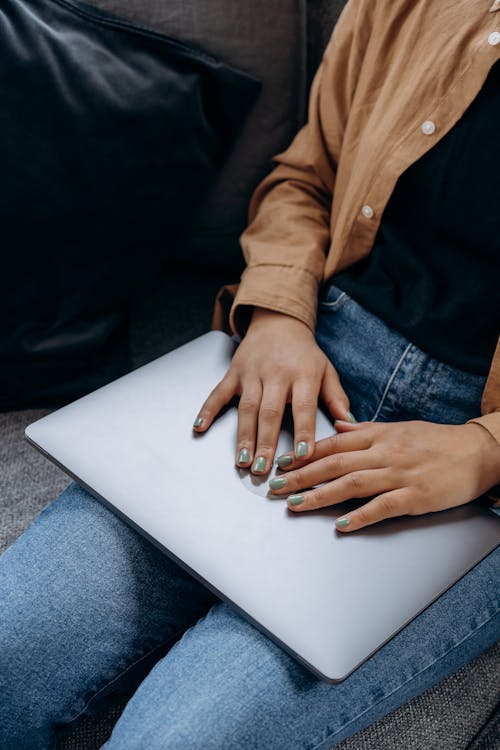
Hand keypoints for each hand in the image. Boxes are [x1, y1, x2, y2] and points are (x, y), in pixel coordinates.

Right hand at [193, 308, 352, 473]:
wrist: (278, 322)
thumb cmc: (304, 353)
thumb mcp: (326, 370)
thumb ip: (336, 398)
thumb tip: (349, 425)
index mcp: (303, 374)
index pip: (303, 407)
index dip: (303, 432)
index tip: (302, 456)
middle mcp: (276, 373)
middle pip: (269, 412)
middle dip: (265, 442)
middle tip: (263, 468)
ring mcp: (252, 373)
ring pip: (246, 408)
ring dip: (243, 435)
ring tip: (242, 460)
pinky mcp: (234, 372)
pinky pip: (219, 393)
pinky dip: (208, 409)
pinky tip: (200, 426)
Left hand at [268, 420, 499, 530]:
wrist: (477, 452)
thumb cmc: (436, 441)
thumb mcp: (398, 428)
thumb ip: (365, 431)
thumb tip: (338, 427)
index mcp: (378, 436)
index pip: (334, 445)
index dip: (305, 454)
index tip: (282, 462)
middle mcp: (384, 453)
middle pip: (335, 464)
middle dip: (302, 476)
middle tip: (275, 486)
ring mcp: (400, 474)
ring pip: (352, 484)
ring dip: (320, 495)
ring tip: (296, 505)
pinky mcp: (415, 496)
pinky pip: (383, 506)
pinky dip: (361, 515)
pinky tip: (342, 524)